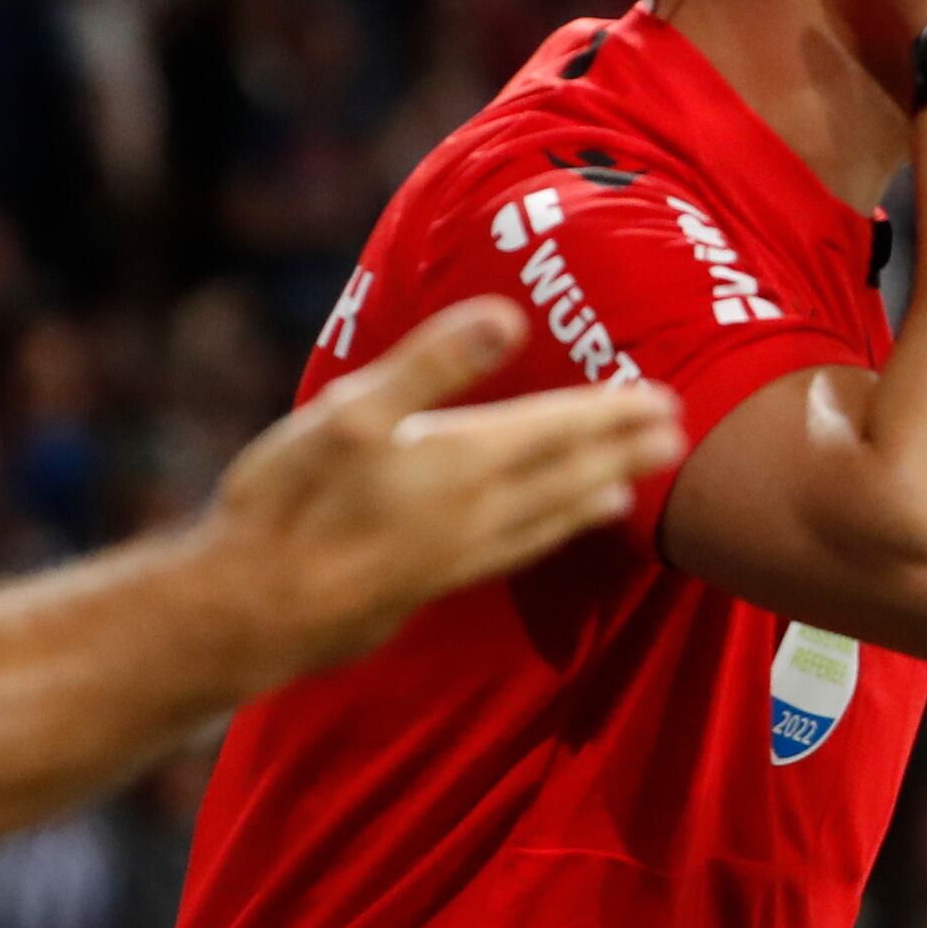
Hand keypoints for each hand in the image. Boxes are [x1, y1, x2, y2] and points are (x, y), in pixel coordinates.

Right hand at [208, 298, 683, 665]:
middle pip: (568, 475)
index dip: (611, 412)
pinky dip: (546, 537)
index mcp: (462, 460)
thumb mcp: (353, 414)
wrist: (249, 611)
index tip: (662, 398)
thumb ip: (434, 364)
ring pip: (547, 520)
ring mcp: (457, 554)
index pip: (559, 429)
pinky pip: (516, 551)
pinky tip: (543, 536)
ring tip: (629, 490)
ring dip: (592, 498)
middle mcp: (476, 512)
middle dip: (621, 454)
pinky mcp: (431, 584)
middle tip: (677, 438)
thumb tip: (509, 316)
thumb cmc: (289, 503)